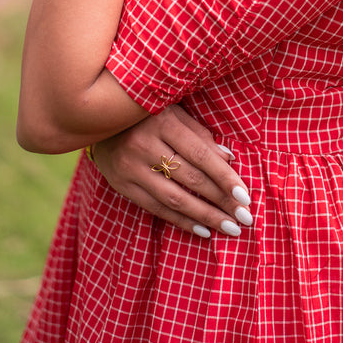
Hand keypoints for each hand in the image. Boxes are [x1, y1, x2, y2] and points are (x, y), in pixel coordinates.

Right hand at [90, 104, 252, 239]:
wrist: (97, 120)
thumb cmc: (146, 114)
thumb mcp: (174, 111)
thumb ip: (200, 134)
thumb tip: (229, 157)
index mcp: (162, 121)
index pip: (200, 154)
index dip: (224, 177)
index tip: (246, 196)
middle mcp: (145, 145)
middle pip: (190, 178)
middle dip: (221, 200)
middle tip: (245, 217)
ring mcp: (131, 167)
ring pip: (174, 198)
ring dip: (205, 216)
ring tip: (229, 228)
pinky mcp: (122, 185)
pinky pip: (155, 208)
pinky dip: (181, 221)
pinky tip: (203, 230)